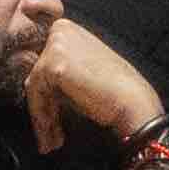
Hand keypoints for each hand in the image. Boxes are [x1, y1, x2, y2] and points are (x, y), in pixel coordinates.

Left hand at [22, 18, 163, 155]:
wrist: (134, 104)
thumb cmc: (117, 92)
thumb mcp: (84, 69)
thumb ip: (61, 68)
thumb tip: (34, 85)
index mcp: (68, 28)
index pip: (42, 60)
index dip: (46, 92)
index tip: (50, 117)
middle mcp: (60, 30)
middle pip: (36, 73)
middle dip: (42, 106)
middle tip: (50, 134)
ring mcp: (56, 46)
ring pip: (34, 85)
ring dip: (42, 117)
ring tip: (52, 140)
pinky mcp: (53, 65)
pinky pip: (36, 94)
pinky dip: (42, 118)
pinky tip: (52, 136)